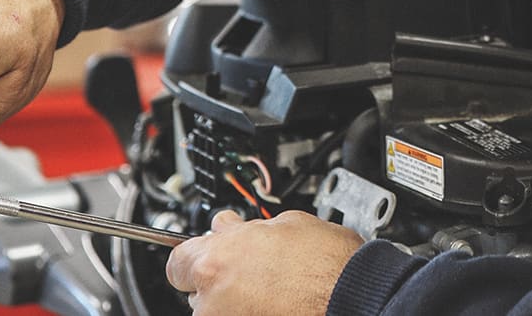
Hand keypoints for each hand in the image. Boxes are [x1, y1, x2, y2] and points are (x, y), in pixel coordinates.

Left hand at [167, 209, 364, 314]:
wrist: (354, 297)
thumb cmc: (328, 263)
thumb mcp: (286, 225)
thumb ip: (245, 229)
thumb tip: (228, 226)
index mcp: (215, 260)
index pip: (177, 260)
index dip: (198, 253)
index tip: (211, 252)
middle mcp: (212, 298)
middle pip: (198, 286)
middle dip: (220, 275)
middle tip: (253, 268)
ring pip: (217, 309)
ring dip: (235, 299)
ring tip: (273, 289)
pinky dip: (251, 312)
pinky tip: (277, 304)